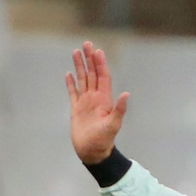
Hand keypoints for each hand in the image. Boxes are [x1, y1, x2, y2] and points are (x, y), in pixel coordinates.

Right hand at [66, 41, 129, 164]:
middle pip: (92, 73)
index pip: (103, 76)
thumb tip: (127, 94)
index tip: (97, 51)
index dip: (100, 63)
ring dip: (80, 66)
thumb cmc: (104, 140)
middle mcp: (95, 97)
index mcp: (104, 99)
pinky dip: (70, 83)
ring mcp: (85, 102)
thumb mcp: (113, 125)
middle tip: (86, 43)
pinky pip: (72, 93)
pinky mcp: (76, 109)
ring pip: (82, 79)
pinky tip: (69, 74)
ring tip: (76, 52)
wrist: (92, 152)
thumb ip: (119, 109)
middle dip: (89, 58)